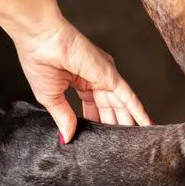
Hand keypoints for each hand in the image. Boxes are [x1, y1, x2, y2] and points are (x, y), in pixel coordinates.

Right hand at [13, 17, 151, 142]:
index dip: (94, 122)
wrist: (41, 41)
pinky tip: (145, 124)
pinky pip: (128, 97)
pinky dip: (137, 110)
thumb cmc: (39, 62)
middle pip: (108, 107)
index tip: (95, 139)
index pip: (91, 106)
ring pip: (120, 104)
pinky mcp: (110, 75)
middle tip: (120, 144)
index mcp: (77, 81)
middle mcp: (93, 78)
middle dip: (113, 124)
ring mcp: (104, 76)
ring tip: (135, 141)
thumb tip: (66, 137)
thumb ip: (63, 117)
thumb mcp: (50, 97)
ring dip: (127, 122)